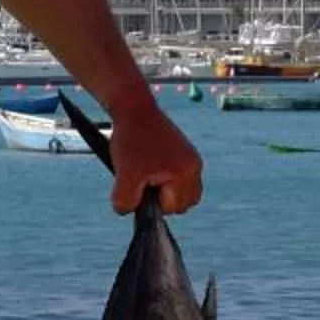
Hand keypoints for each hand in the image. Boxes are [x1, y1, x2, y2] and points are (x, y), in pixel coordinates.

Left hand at [103, 97, 202, 214]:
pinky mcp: (184, 153)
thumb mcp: (124, 174)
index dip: (153, 203)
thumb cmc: (130, 140)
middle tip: (143, 180)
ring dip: (163, 189)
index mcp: (186, 172)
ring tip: (145, 173)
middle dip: (162, 198)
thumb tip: (129, 211)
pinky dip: (164, 178)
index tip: (140, 184)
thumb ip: (126, 201)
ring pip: (181, 192)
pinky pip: (178, 178)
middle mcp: (195, 166)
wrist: (134, 108)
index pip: (175, 208)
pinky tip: (148, 165)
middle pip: (183, 203)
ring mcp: (192, 159)